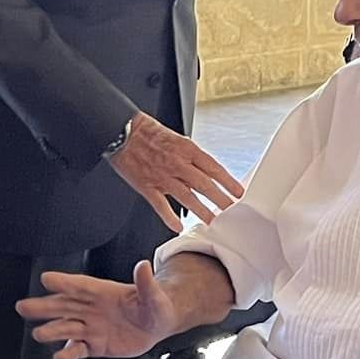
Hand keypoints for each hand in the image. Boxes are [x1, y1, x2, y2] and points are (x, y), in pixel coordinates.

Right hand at [17, 260, 177, 358]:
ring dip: (51, 331)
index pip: (80, 286)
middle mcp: (91, 308)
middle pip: (63, 306)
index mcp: (103, 291)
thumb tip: (144, 265)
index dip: (64, 282)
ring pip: (66, 328)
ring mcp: (90, 327)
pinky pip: (77, 350)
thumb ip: (146, 283)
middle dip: (44, 306)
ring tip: (38, 334)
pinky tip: (59, 358)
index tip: (46, 278)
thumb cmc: (154, 305)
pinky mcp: (94, 345)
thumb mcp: (154, 295)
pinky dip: (68, 354)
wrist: (156, 326)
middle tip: (23, 306)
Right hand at [106, 114, 242, 233]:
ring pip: (187, 197)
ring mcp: (162, 176)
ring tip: (212, 221)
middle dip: (220, 200)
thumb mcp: (176, 137)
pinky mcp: (147, 186)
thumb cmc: (147, 132)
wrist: (122, 131)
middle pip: (205, 185)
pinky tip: (178, 227)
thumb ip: (189, 155)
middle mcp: (177, 164)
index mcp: (186, 149)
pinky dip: (170, 218)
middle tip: (231, 210)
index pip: (214, 168)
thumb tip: (204, 170)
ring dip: (202, 211)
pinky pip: (161, 205)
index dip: (228, 182)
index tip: (237, 192)